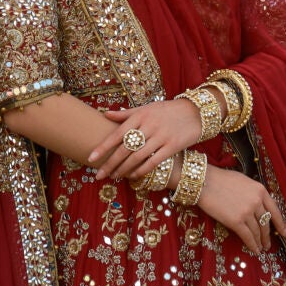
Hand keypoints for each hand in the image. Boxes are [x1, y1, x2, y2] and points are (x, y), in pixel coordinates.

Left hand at [87, 96, 202, 182]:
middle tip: (98, 175)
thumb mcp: (146, 108)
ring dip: (123, 169)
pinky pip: (153, 162)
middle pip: (125, 148)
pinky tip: (133, 176)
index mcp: (140, 116)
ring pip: (137, 157)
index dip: (103, 147)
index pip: (117, 134)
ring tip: (114, 176)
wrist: (195, 112)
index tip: (91, 158)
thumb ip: (125, 114)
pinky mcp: (172, 146)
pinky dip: (141, 171)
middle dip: (110, 163)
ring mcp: (161, 137)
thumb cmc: (166, 110)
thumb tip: (104, 114)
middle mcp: (149, 126)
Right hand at [196, 167, 285, 256]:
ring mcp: (247, 212)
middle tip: (268, 244)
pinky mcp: (236, 221)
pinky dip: (252, 245)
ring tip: (261, 248)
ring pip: (257, 231)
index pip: (275, 210)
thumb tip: (257, 205)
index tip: (284, 233)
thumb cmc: (220, 179)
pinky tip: (254, 250)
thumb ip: (253, 193)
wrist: (204, 182)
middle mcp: (257, 201)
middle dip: (267, 236)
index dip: (280, 224)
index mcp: (260, 190)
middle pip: (266, 223)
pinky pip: (247, 236)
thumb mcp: (243, 181)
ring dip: (260, 242)